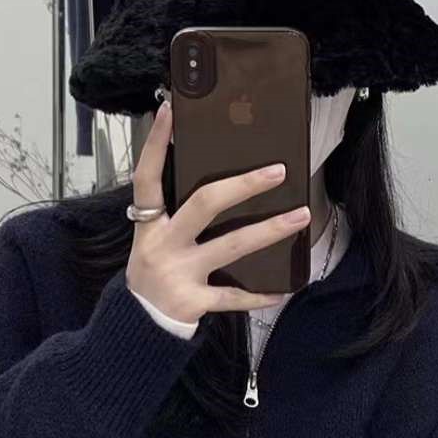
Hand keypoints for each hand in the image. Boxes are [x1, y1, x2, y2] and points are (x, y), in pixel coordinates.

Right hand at [125, 98, 310, 325]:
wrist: (137, 328)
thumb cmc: (152, 277)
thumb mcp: (152, 242)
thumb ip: (175, 216)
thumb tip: (218, 186)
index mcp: (149, 226)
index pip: (147, 178)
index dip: (155, 144)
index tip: (171, 110)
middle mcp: (162, 246)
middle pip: (205, 204)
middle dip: (244, 185)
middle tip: (277, 171)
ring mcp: (179, 274)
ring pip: (231, 245)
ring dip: (270, 229)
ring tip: (300, 216)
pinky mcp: (193, 302)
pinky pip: (233, 296)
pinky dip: (258, 295)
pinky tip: (281, 290)